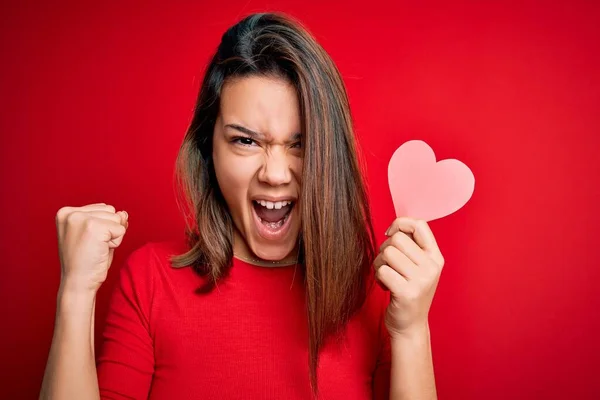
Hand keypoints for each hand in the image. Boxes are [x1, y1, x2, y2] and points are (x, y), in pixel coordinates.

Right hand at [55, 203, 128, 294]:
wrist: (78, 284)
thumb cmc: (86, 263)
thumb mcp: (97, 236)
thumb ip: (109, 221)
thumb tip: (124, 213)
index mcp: (66, 212)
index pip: (103, 208)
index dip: (103, 227)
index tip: (87, 243)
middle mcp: (71, 213)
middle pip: (111, 211)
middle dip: (109, 231)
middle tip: (92, 248)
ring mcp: (81, 219)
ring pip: (117, 218)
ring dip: (113, 237)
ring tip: (96, 249)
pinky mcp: (93, 227)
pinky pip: (121, 229)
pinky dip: (116, 242)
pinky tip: (100, 252)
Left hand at [374, 217, 444, 337]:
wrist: (410, 326)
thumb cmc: (409, 292)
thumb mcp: (419, 268)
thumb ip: (412, 247)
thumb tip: (395, 227)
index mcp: (436, 257)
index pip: (420, 224)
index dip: (400, 224)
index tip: (389, 234)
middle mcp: (432, 267)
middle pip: (397, 239)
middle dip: (384, 249)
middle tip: (387, 265)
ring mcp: (421, 280)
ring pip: (387, 253)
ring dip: (379, 264)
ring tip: (386, 276)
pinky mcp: (407, 293)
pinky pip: (382, 271)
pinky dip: (378, 278)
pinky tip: (386, 287)